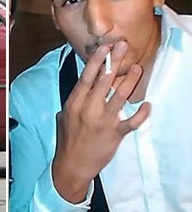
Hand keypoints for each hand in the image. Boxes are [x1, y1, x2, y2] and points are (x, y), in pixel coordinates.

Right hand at [52, 41, 149, 202]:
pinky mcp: (115, 134)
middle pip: (105, 80)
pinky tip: (148, 105)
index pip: (86, 77)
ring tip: (137, 68)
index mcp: (74, 103)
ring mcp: (103, 121)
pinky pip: (132, 121)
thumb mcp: (63, 117)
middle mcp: (89, 109)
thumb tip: (83, 88)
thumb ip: (74, 101)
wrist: (72, 165)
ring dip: (130, 80)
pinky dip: (141, 113)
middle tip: (124, 47)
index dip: (97, 61)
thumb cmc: (67, 140)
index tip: (105, 48)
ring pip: (120, 96)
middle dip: (115, 62)